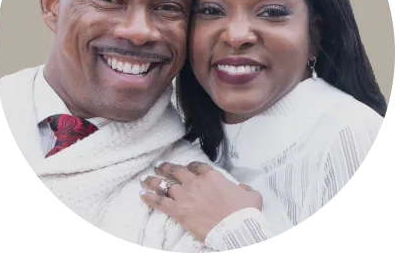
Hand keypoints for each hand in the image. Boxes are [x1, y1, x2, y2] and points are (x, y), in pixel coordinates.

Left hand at [139, 161, 262, 242]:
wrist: (237, 229)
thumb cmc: (245, 213)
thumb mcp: (252, 195)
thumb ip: (245, 188)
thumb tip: (242, 188)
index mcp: (212, 176)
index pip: (197, 166)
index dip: (190, 166)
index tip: (186, 167)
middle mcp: (196, 182)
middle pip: (177, 171)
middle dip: (167, 168)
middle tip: (159, 166)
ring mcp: (186, 195)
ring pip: (165, 184)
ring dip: (153, 181)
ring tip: (145, 179)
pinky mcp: (179, 211)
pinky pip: (160, 202)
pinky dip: (149, 198)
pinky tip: (142, 195)